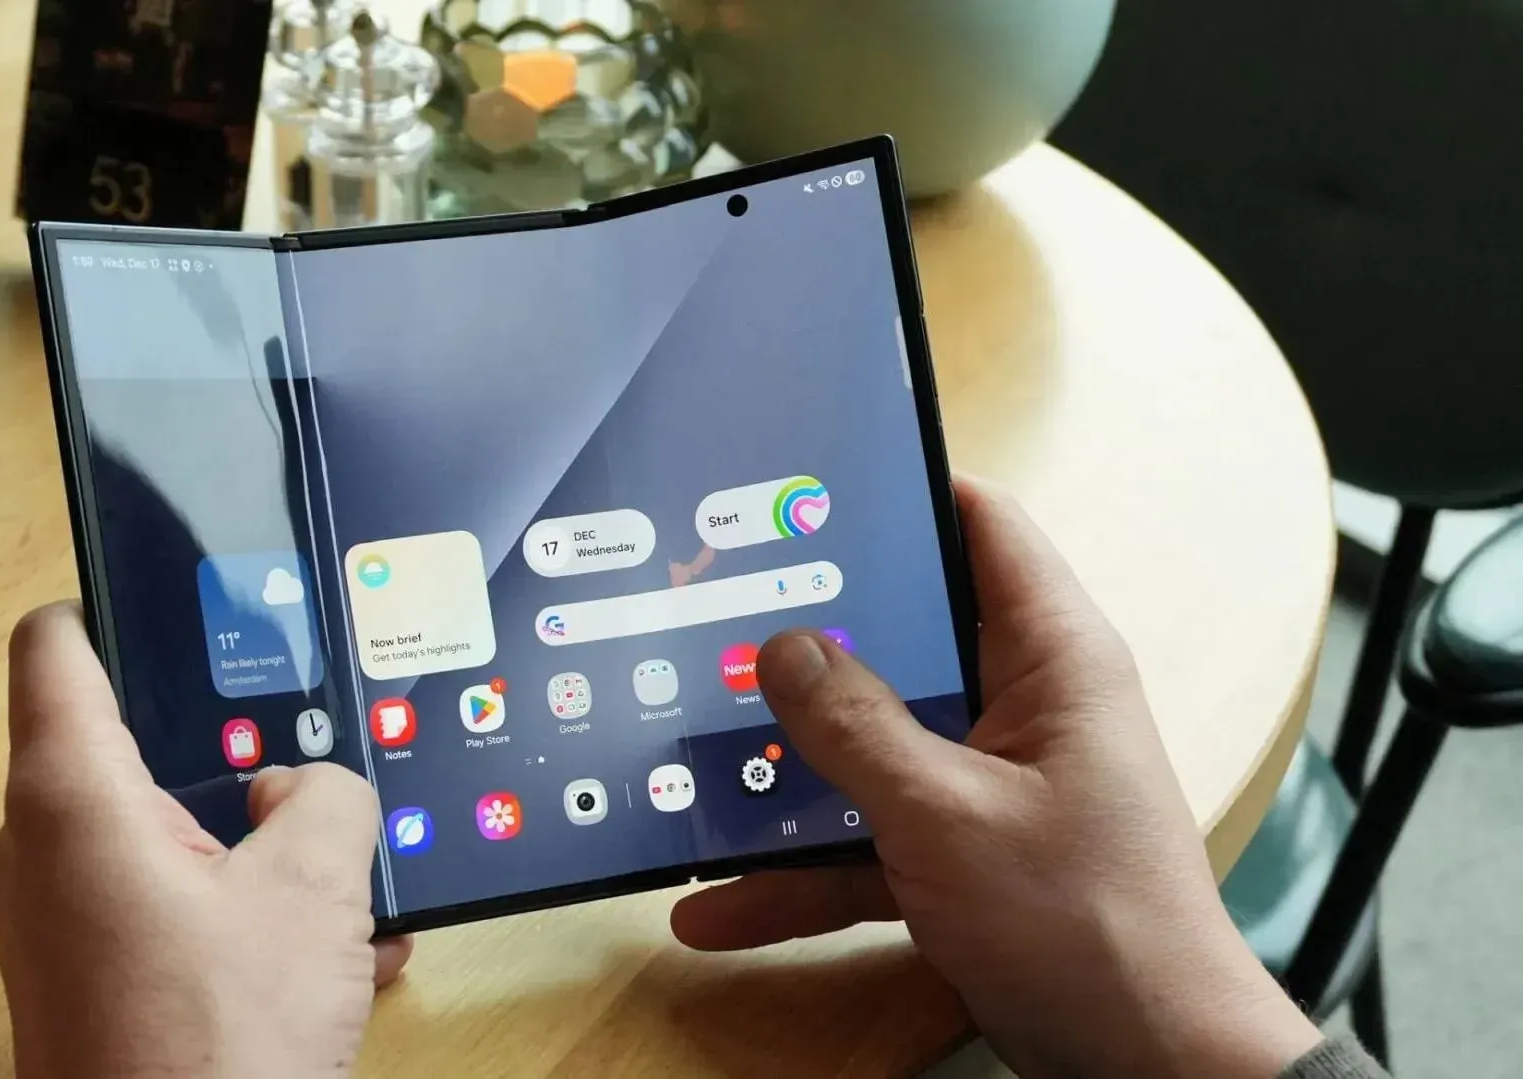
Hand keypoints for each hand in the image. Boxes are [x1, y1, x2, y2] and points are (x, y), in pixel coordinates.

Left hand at [0, 604, 410, 1078]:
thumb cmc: (212, 1052)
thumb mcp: (313, 890)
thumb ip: (326, 796)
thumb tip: (312, 787)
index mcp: (71, 796)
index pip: (58, 644)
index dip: (120, 602)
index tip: (177, 590)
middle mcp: (38, 850)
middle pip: (136, 745)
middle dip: (240, 761)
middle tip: (318, 759)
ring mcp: (55, 919)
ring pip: (168, 837)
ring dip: (259, 855)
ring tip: (346, 883)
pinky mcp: (83, 976)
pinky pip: (166, 906)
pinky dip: (241, 914)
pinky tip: (331, 952)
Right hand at [671, 479, 1319, 1077]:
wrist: (1145, 1063)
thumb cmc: (1086, 925)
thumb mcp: (949, 816)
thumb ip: (858, 728)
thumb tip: (785, 646)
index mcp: (1052, 661)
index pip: (982, 527)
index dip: (902, 489)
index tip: (806, 481)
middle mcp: (1021, 708)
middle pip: (903, 638)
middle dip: (810, 637)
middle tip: (713, 611)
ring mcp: (987, 785)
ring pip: (871, 747)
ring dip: (788, 767)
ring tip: (692, 761)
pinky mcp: (962, 857)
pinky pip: (868, 841)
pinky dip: (803, 870)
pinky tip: (722, 905)